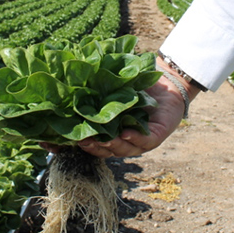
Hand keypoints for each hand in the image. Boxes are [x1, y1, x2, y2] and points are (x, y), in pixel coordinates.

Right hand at [78, 57, 201, 157]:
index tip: (67, 138)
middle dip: (95, 147)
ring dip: (114, 145)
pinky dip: (135, 139)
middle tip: (84, 140)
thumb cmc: (136, 85)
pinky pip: (145, 141)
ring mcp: (140, 140)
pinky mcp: (157, 136)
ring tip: (104, 140)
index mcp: (112, 131)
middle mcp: (124, 139)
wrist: (166, 82)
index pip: (95, 143)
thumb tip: (72, 85)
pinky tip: (125, 134)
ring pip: (125, 149)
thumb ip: (97, 91)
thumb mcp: (114, 88)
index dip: (83, 144)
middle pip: (108, 150)